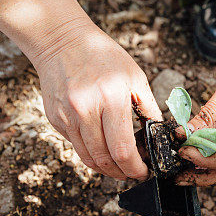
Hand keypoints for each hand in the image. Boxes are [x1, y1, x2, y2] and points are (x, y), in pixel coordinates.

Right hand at [34, 22, 161, 180]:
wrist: (62, 42)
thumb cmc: (103, 56)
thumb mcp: (134, 76)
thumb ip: (148, 107)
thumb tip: (158, 135)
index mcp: (111, 98)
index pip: (122, 149)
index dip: (134, 168)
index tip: (143, 172)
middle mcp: (86, 110)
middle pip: (103, 159)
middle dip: (121, 173)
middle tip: (132, 173)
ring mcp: (67, 116)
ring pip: (87, 157)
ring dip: (105, 168)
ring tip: (118, 166)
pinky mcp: (56, 119)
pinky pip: (75, 145)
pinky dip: (90, 152)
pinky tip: (101, 147)